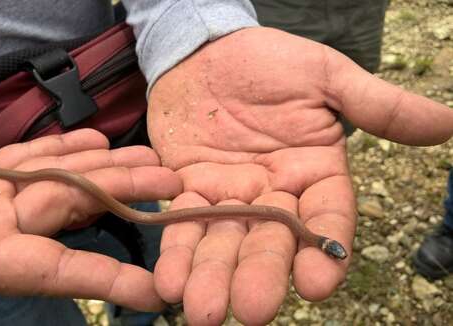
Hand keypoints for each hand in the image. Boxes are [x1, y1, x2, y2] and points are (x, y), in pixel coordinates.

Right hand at [0, 129, 181, 324]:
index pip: (54, 271)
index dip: (106, 280)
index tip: (155, 291)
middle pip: (73, 207)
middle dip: (124, 193)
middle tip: (174, 183)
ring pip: (60, 178)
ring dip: (105, 166)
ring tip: (148, 157)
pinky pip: (28, 158)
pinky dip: (61, 148)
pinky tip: (92, 139)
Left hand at [148, 27, 452, 324]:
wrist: (206, 50)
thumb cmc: (268, 61)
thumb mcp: (324, 76)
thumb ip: (376, 105)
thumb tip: (447, 123)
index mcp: (314, 173)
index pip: (327, 219)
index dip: (325, 251)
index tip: (317, 285)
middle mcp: (273, 194)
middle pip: (271, 242)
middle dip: (260, 275)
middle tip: (251, 311)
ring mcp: (230, 196)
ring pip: (224, 241)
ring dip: (212, 276)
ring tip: (202, 310)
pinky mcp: (188, 190)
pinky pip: (182, 223)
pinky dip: (176, 251)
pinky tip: (167, 280)